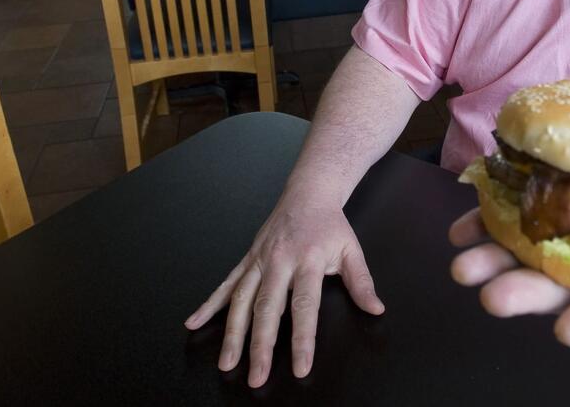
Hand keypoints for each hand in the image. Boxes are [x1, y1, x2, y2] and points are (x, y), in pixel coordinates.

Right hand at [185, 198, 384, 387]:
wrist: (308, 192)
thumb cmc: (330, 225)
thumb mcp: (351, 250)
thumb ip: (361, 282)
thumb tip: (376, 308)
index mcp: (307, 260)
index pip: (305, 305)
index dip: (302, 338)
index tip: (300, 367)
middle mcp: (279, 261)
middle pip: (267, 308)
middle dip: (260, 345)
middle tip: (256, 377)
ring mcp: (259, 259)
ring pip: (241, 300)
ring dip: (232, 333)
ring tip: (226, 362)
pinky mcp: (247, 258)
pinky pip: (226, 284)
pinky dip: (209, 304)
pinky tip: (194, 322)